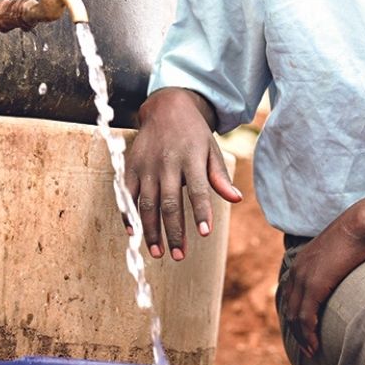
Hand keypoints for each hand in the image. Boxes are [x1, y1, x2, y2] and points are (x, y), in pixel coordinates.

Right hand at [126, 88, 241, 260]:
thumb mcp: (211, 150)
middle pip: (170, 202)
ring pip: (147, 203)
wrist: (166, 108)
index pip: (198, 189)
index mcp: (191, 158)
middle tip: (179, 255)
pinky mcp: (130, 167)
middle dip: (174, 231)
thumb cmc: (194, 135)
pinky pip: (127, 195)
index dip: (201, 211)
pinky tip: (134, 234)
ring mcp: (146, 165)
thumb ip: (220, 177)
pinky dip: (129, 215)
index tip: (205, 233)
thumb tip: (237, 199)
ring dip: (151, 230)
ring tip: (158, 252)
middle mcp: (167, 162)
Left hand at [282, 204, 364, 356]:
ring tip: (311, 351)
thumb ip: (332, 267)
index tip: (304, 332)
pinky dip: (308, 333)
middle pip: (290, 310)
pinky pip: (306, 316)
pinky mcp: (314, 285)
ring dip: (302, 337)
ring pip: (295, 317)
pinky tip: (315, 344)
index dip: (295, 317)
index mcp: (300, 264)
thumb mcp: (336, 253)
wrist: (358, 225)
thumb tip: (341, 274)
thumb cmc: (355, 237)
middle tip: (307, 348)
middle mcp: (296, 272)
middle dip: (296, 332)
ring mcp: (303, 278)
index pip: (290, 297)